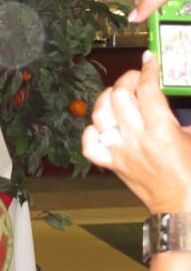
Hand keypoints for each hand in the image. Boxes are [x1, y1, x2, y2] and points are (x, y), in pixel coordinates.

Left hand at [82, 51, 190, 213]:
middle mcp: (136, 139)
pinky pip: (90, 144)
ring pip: (99, 115)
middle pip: (119, 96)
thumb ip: (185, 118)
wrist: (184, 209)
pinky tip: (104, 125)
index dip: (147, 70)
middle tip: (137, 78)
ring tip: (119, 95)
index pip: (147, 90)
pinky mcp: (112, 165)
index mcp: (161, 132)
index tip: (149, 61)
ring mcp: (120, 152)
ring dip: (107, 99)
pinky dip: (93, 131)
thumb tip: (175, 94)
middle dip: (127, 80)